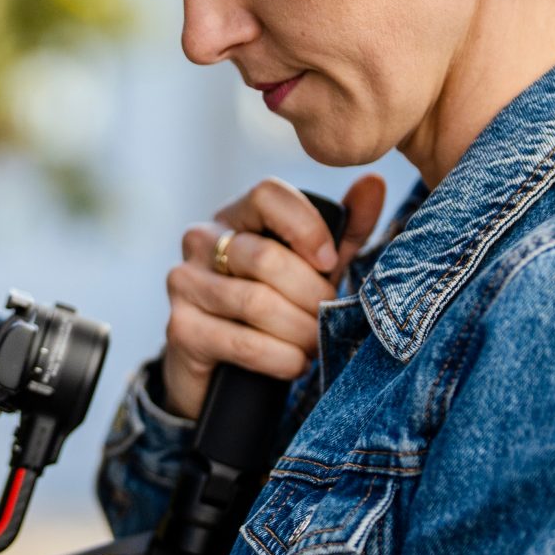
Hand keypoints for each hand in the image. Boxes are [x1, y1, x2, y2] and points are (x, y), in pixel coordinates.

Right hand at [160, 174, 386, 420]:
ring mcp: (184, 283)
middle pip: (266, 257)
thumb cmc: (278, 308)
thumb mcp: (316, 268)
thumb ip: (345, 229)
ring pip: (256, 302)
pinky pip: (243, 343)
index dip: (306, 227)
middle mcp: (201, 240)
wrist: (225, 372)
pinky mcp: (180, 328)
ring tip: (316, 343)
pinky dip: (281, 358)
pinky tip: (295, 363)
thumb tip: (373, 182)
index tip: (330, 262)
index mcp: (235, 216)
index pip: (267, 195)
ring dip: (300, 330)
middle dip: (310, 293)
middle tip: (328, 317)